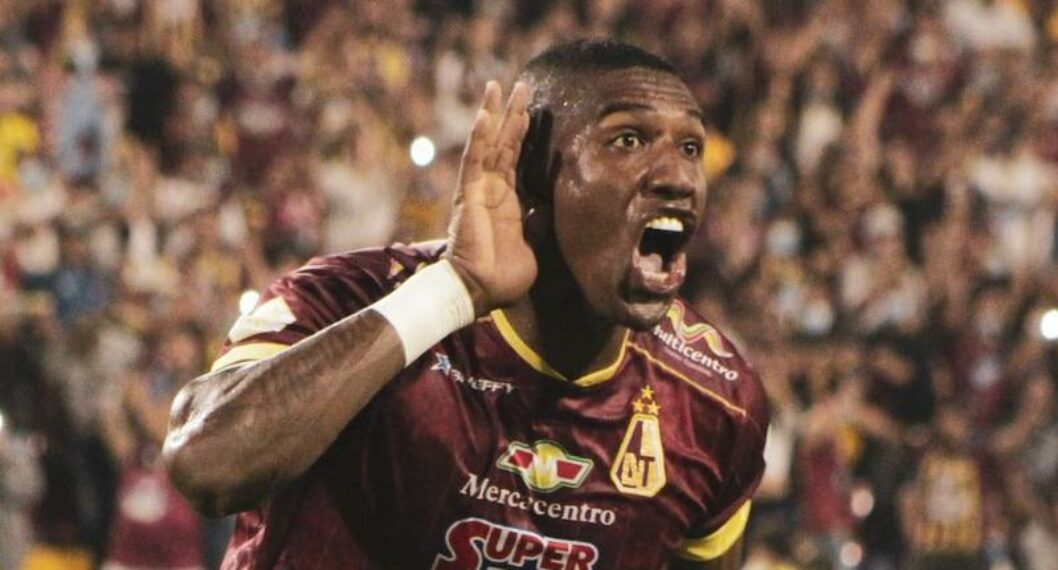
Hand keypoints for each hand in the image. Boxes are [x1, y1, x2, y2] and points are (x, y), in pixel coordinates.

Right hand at [445, 81, 536, 315]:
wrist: (480, 292)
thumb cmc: (504, 278)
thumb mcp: (534, 248)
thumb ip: (540, 225)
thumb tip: (548, 207)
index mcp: (507, 201)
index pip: (515, 159)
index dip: (523, 134)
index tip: (532, 110)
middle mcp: (491, 190)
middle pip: (502, 143)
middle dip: (511, 113)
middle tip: (521, 85)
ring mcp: (479, 190)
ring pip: (488, 144)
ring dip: (495, 114)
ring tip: (499, 86)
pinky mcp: (470, 195)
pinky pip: (475, 161)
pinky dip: (480, 138)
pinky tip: (485, 115)